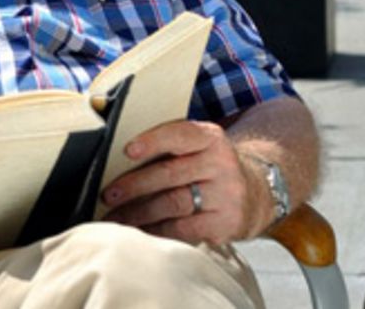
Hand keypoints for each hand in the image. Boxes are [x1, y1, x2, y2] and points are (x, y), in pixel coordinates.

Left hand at [99, 120, 269, 244]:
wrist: (256, 195)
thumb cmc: (209, 169)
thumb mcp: (198, 147)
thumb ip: (167, 145)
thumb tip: (114, 151)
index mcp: (210, 138)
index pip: (180, 134)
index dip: (152, 141)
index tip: (128, 150)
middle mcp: (222, 164)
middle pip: (170, 173)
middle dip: (133, 185)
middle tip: (108, 195)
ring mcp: (227, 195)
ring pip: (172, 203)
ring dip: (138, 212)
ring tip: (115, 217)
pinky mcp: (226, 223)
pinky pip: (182, 228)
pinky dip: (156, 230)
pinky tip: (139, 231)